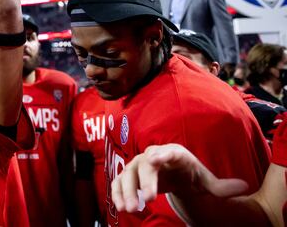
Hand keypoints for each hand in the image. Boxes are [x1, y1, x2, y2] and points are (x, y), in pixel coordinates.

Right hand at [111, 144, 247, 212]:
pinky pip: (118, 181)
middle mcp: (153, 156)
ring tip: (130, 208)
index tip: (155, 159)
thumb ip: (222, 186)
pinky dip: (117, 192)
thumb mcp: (206, 181)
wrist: (174, 173)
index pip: (168, 152)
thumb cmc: (191, 175)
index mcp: (174, 154)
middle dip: (145, 182)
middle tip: (148, 200)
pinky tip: (120, 206)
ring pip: (128, 173)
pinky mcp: (129, 176)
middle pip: (145, 165)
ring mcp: (138, 165)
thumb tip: (244, 186)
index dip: (161, 154)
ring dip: (127, 190)